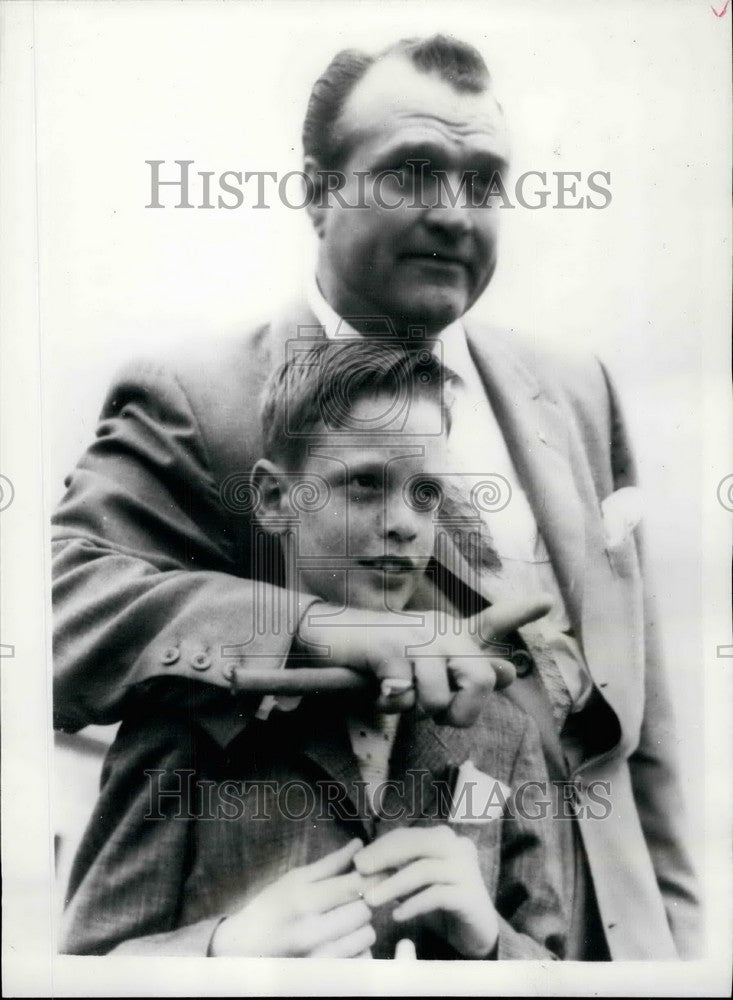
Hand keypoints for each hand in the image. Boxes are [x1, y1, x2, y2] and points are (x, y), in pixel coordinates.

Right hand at [210, 839, 374, 956]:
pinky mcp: (326, 975)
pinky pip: (361, 958)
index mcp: (304, 901)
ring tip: (344, 923)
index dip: (373, 877)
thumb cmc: (271, 908)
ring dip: (362, 927)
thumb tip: (360, 845)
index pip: (353, 886)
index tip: (378, 873)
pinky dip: (358, 949)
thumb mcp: (295, 879)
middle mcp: (313, 933)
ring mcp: (319, 959)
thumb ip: (330, 864)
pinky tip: (342, 943)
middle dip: (363, 902)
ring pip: (366, 936)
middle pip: (364, 911)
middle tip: (352, 901)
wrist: (244, 949)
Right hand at [298, 595, 551, 725]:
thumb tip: (509, 674)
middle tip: (434, 712)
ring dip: (413, 709)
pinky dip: (389, 704)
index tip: (546, 602)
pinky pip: (404, 695)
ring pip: (437, 697)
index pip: (493, 623)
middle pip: (481, 682)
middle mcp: (441, 631)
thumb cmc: (373, 657)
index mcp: (451, 635)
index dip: (521, 612)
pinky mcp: (389, 648)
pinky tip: (378, 688)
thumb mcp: (420, 667)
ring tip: (395, 691)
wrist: (322, 636)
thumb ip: (461, 672)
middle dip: (460, 712)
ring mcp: (416, 637)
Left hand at [355, 826, 498, 958]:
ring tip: (371, 900)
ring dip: (393, 884)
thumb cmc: (441, 901)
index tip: (358, 861)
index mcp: (445, 838)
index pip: (409, 835)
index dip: (381, 846)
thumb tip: (362, 866)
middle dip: (385, 856)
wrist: (476, 932)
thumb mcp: (415, 883)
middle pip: (418, 844)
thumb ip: (396, 870)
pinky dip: (413, 904)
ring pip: (425, 870)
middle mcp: (459, 847)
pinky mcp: (470, 896)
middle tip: (360, 871)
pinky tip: (397, 916)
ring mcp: (467, 870)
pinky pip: (437, 896)